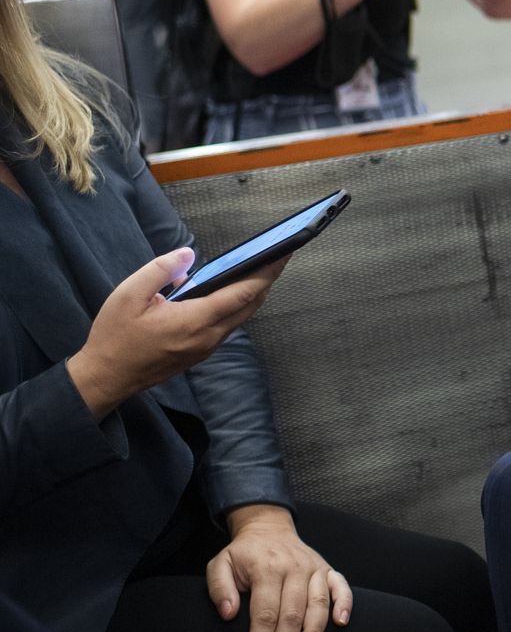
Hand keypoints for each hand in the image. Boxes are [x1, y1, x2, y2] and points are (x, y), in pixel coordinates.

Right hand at [66, 248, 288, 417]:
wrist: (105, 378)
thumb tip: (188, 255)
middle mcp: (208, 337)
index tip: (283, 254)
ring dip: (252, 293)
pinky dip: (235, 305)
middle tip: (277, 254)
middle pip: (250, 305)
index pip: (243, 294)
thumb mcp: (128, 295)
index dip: (266, 273)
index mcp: (195, 321)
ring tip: (258, 268)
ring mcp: (206, 347)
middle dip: (266, 279)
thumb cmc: (115, 337)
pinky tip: (227, 290)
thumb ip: (160, 270)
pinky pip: (227, 325)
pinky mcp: (200, 352)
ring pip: (240, 316)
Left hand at [207, 505, 352, 631]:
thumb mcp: (220, 564)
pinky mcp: (328, 569)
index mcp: (267, 568)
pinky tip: (341, 624)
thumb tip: (229, 613)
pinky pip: (341, 587)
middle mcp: (294, 567)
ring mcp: (314, 568)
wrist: (269, 528)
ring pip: (318, 604)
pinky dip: (344, 604)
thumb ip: (219, 587)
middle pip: (291, 614)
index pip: (265, 613)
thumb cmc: (243, 554)